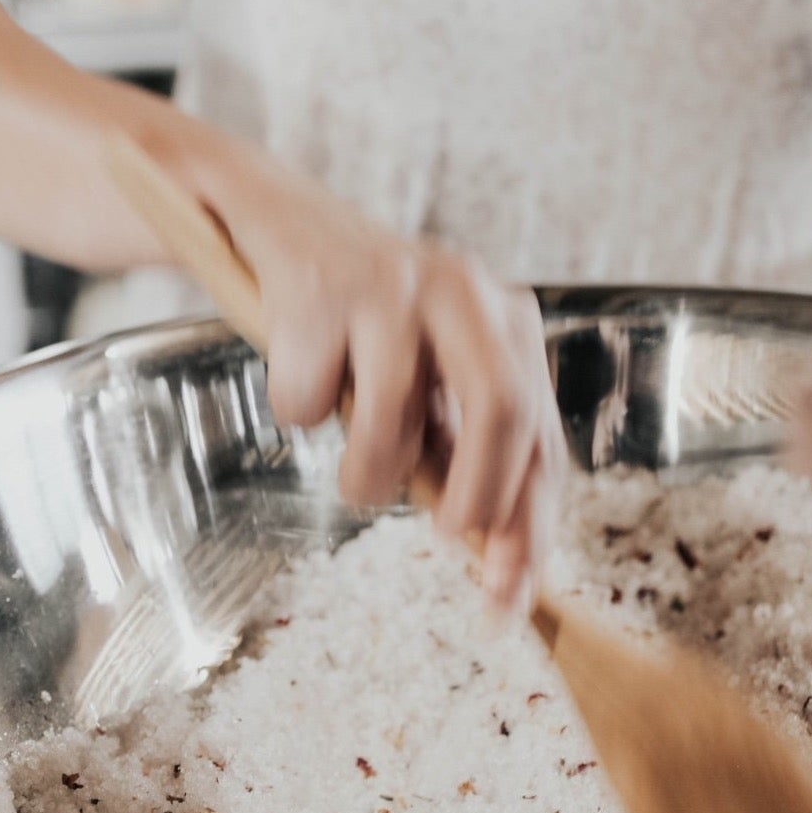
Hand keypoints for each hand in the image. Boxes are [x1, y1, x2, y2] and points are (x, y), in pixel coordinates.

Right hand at [200, 152, 567, 608]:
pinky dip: (296, 408)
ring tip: (350, 463)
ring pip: (388, 422)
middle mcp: (459, 290)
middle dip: (475, 496)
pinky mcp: (318, 288)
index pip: (540, 432)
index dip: (530, 522)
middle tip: (442, 536)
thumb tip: (494, 556)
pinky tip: (298, 368)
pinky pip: (305, 400)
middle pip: (500, 410)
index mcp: (501, 315)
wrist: (271, 220)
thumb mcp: (425, 371)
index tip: (510, 593)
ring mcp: (388, 285)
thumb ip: (461, 446)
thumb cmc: (356, 318)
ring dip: (362, 472)